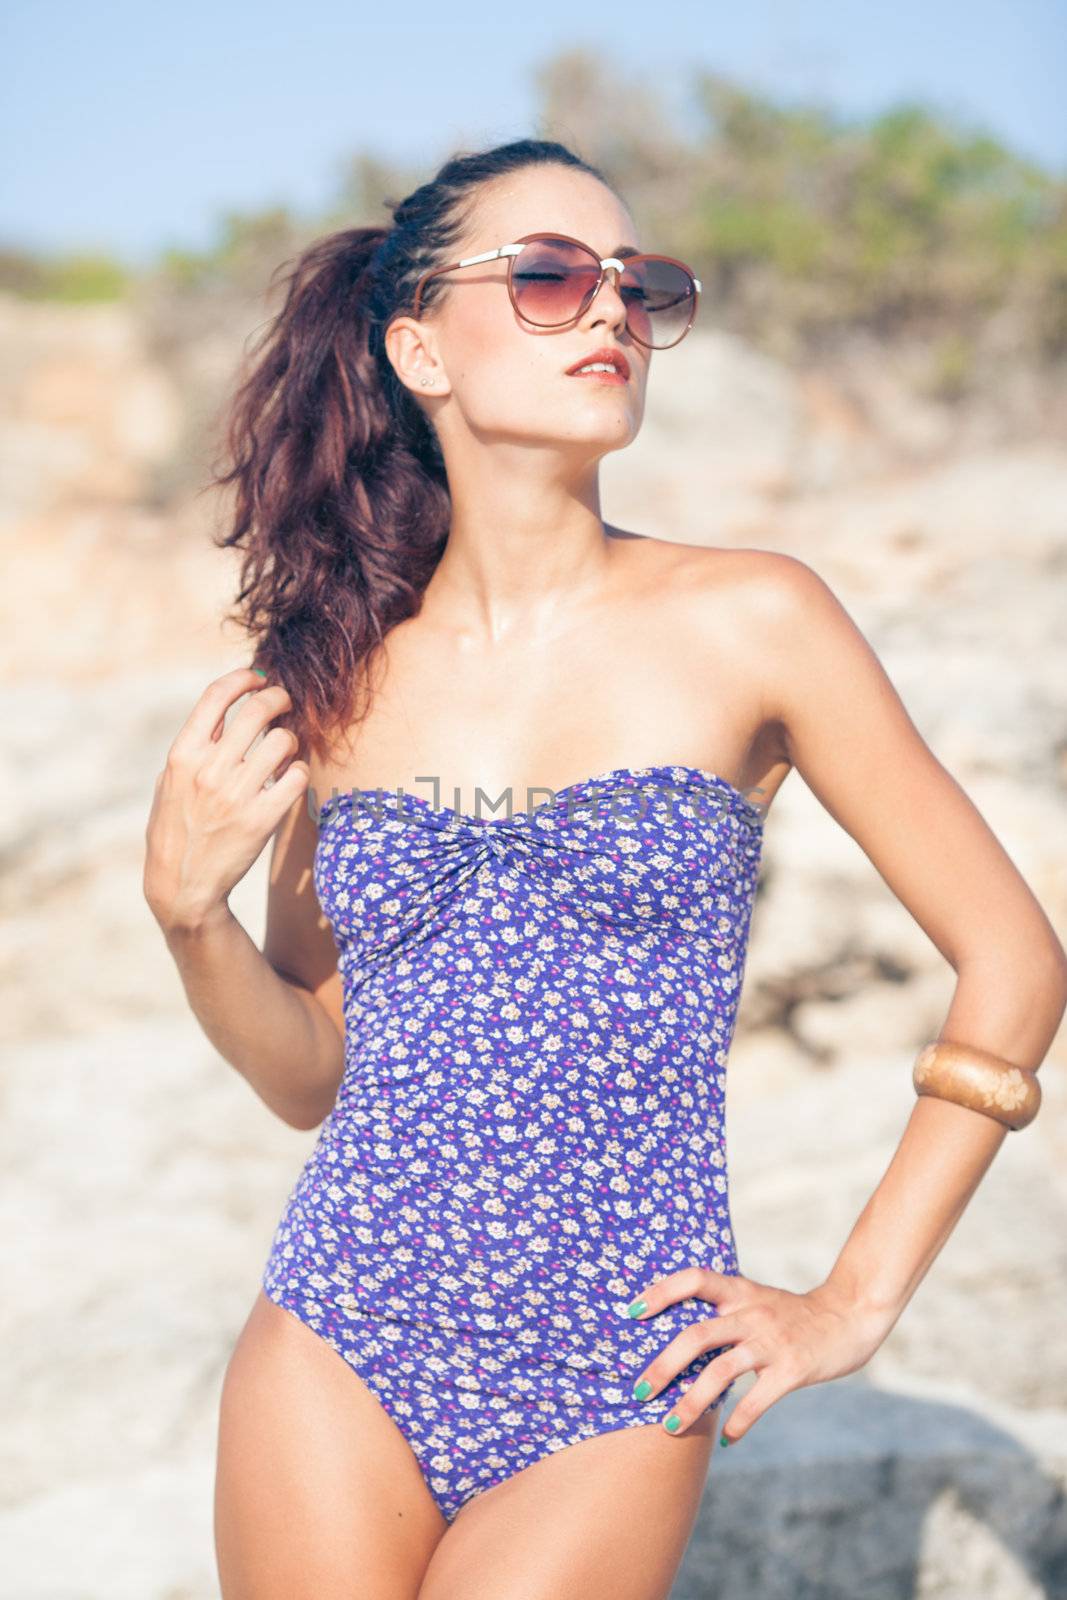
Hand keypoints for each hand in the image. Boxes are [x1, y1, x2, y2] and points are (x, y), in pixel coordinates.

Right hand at [143, 666, 309, 933]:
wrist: (182, 885)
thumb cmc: (175, 829)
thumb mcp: (169, 782)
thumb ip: (195, 748)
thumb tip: (224, 713)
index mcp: (182, 755)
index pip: (216, 696)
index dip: (243, 679)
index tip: (258, 678)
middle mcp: (209, 769)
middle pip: (257, 710)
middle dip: (278, 699)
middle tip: (285, 703)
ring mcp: (236, 794)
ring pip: (283, 741)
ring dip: (290, 740)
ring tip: (285, 750)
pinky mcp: (261, 819)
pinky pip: (296, 777)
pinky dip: (299, 772)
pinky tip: (291, 778)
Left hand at [626, 1267, 892, 1444]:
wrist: (848, 1317)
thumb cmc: (792, 1314)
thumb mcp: (757, 1299)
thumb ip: (723, 1312)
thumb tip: (675, 1337)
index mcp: (740, 1291)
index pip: (694, 1279)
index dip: (661, 1292)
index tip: (632, 1312)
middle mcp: (752, 1313)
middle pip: (697, 1335)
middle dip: (663, 1365)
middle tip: (639, 1391)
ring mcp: (772, 1342)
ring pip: (720, 1371)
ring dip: (691, 1402)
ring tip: (669, 1426)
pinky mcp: (792, 1370)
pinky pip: (757, 1400)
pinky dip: (738, 1423)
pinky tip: (726, 1439)